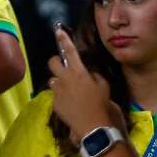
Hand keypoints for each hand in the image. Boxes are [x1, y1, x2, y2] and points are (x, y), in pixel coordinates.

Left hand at [47, 27, 120, 141]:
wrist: (94, 126)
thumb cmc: (102, 104)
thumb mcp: (104, 86)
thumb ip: (93, 76)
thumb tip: (87, 74)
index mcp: (79, 72)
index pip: (70, 51)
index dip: (64, 39)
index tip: (58, 30)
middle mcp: (65, 78)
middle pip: (52, 63)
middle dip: (56, 63)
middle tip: (63, 69)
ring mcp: (58, 91)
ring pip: (53, 81)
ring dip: (59, 84)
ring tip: (70, 93)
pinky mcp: (54, 103)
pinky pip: (56, 96)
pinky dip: (61, 98)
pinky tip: (71, 106)